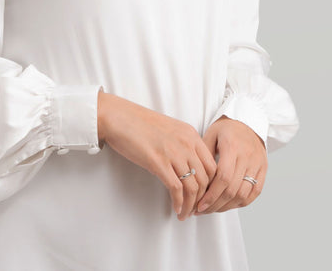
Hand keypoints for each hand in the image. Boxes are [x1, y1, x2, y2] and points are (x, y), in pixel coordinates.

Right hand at [98, 91, 217, 219]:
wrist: (119, 117)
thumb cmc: (140, 123)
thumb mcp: (170, 129)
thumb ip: (183, 144)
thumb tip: (188, 166)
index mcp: (191, 134)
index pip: (212, 165)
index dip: (211, 185)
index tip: (204, 196)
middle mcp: (186, 143)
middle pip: (205, 179)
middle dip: (203, 199)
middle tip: (196, 210)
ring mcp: (173, 153)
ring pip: (192, 187)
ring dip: (190, 206)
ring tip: (185, 214)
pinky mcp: (158, 163)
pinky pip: (176, 189)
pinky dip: (179, 203)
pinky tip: (176, 209)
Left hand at [194, 115, 267, 214]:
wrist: (248, 121)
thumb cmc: (226, 129)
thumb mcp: (210, 134)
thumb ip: (203, 154)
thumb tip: (194, 177)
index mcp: (232, 146)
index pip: (223, 177)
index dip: (211, 195)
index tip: (200, 204)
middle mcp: (247, 157)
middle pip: (232, 189)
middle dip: (215, 204)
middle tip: (201, 210)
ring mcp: (257, 164)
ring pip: (243, 194)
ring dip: (226, 206)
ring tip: (212, 209)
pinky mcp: (263, 170)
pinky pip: (254, 193)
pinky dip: (241, 202)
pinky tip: (228, 205)